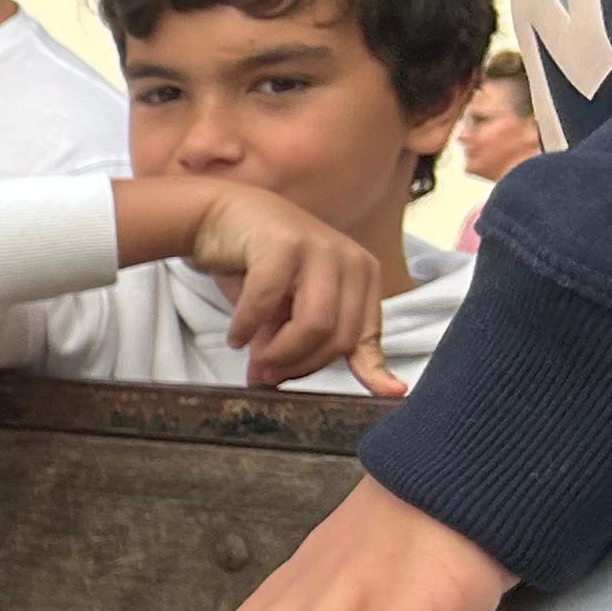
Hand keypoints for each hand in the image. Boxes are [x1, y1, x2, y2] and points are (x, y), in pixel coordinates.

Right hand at [179, 183, 400, 393]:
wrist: (223, 215)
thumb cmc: (258, 265)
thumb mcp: (288, 308)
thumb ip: (296, 342)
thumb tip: (273, 386)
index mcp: (362, 276)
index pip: (365, 336)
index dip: (368, 370)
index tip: (388, 394)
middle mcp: (350, 260)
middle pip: (338, 337)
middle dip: (298, 365)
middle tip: (264, 375)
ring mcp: (319, 248)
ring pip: (315, 324)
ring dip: (278, 352)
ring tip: (252, 359)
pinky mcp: (283, 243)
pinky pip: (268, 301)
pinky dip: (247, 326)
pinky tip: (235, 336)